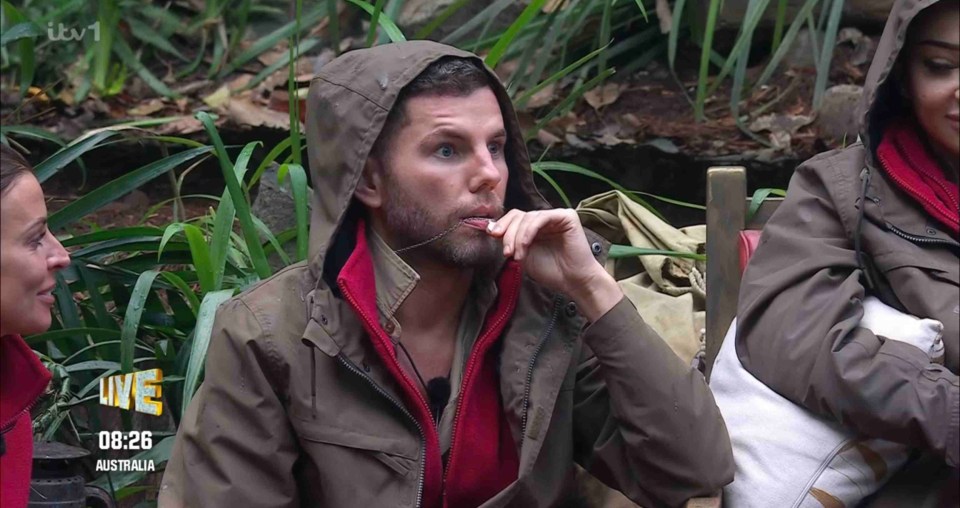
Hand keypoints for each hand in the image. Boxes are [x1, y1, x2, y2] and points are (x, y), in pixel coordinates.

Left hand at [487, 209, 621, 320]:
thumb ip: (510, 241)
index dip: (502, 225)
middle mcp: (545, 218)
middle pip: (518, 215)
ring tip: (517, 255)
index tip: (491, 235)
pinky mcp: (566, 216)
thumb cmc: (551, 271)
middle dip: (508, 233)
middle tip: (507, 252)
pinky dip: (529, 231)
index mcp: (534, 226)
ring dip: (518, 237)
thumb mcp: (523, 254)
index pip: (514, 217)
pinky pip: (542, 217)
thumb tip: (491, 228)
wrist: (573, 282)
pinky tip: (525, 245)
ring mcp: (556, 216)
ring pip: (528, 217)